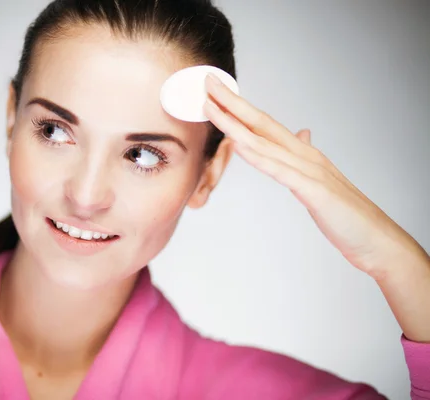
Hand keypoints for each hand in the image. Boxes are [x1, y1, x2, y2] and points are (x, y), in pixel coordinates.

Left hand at [203, 73, 423, 280]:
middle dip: (232, 104)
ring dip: (236, 125)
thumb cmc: (345, 212)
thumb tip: (302, 134)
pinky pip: (280, 171)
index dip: (239, 107)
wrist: (376, 238)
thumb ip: (305, 157)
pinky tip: (239, 145)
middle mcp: (305, 155)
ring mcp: (309, 171)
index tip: (216, 92)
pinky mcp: (314, 191)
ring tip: (212, 108)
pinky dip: (258, 157)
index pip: (265, 124)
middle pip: (262, 124)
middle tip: (208, 83)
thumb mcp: (319, 180)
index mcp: (303, 153)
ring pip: (265, 143)